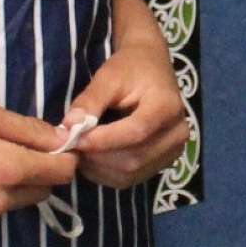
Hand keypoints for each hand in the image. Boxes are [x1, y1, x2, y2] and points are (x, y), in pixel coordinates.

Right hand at [0, 96, 77, 237]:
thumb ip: (28, 130)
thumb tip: (62, 140)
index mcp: (8, 169)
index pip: (61, 175)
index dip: (64, 160)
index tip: (54, 150)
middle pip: (39, 194)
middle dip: (34, 175)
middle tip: (6, 152)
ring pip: (9, 206)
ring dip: (4, 190)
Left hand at [64, 41, 188, 187]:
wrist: (151, 68)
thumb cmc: (130, 68)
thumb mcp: (108, 77)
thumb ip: (90, 101)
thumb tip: (68, 127)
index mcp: (167, 107)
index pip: (135, 132)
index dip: (101, 140)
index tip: (72, 138)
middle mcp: (177, 134)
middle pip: (133, 158)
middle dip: (97, 156)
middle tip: (71, 145)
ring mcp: (173, 151)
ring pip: (131, 173)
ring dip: (99, 167)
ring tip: (81, 149)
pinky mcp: (163, 162)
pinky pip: (132, 178)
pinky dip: (106, 173)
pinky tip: (94, 158)